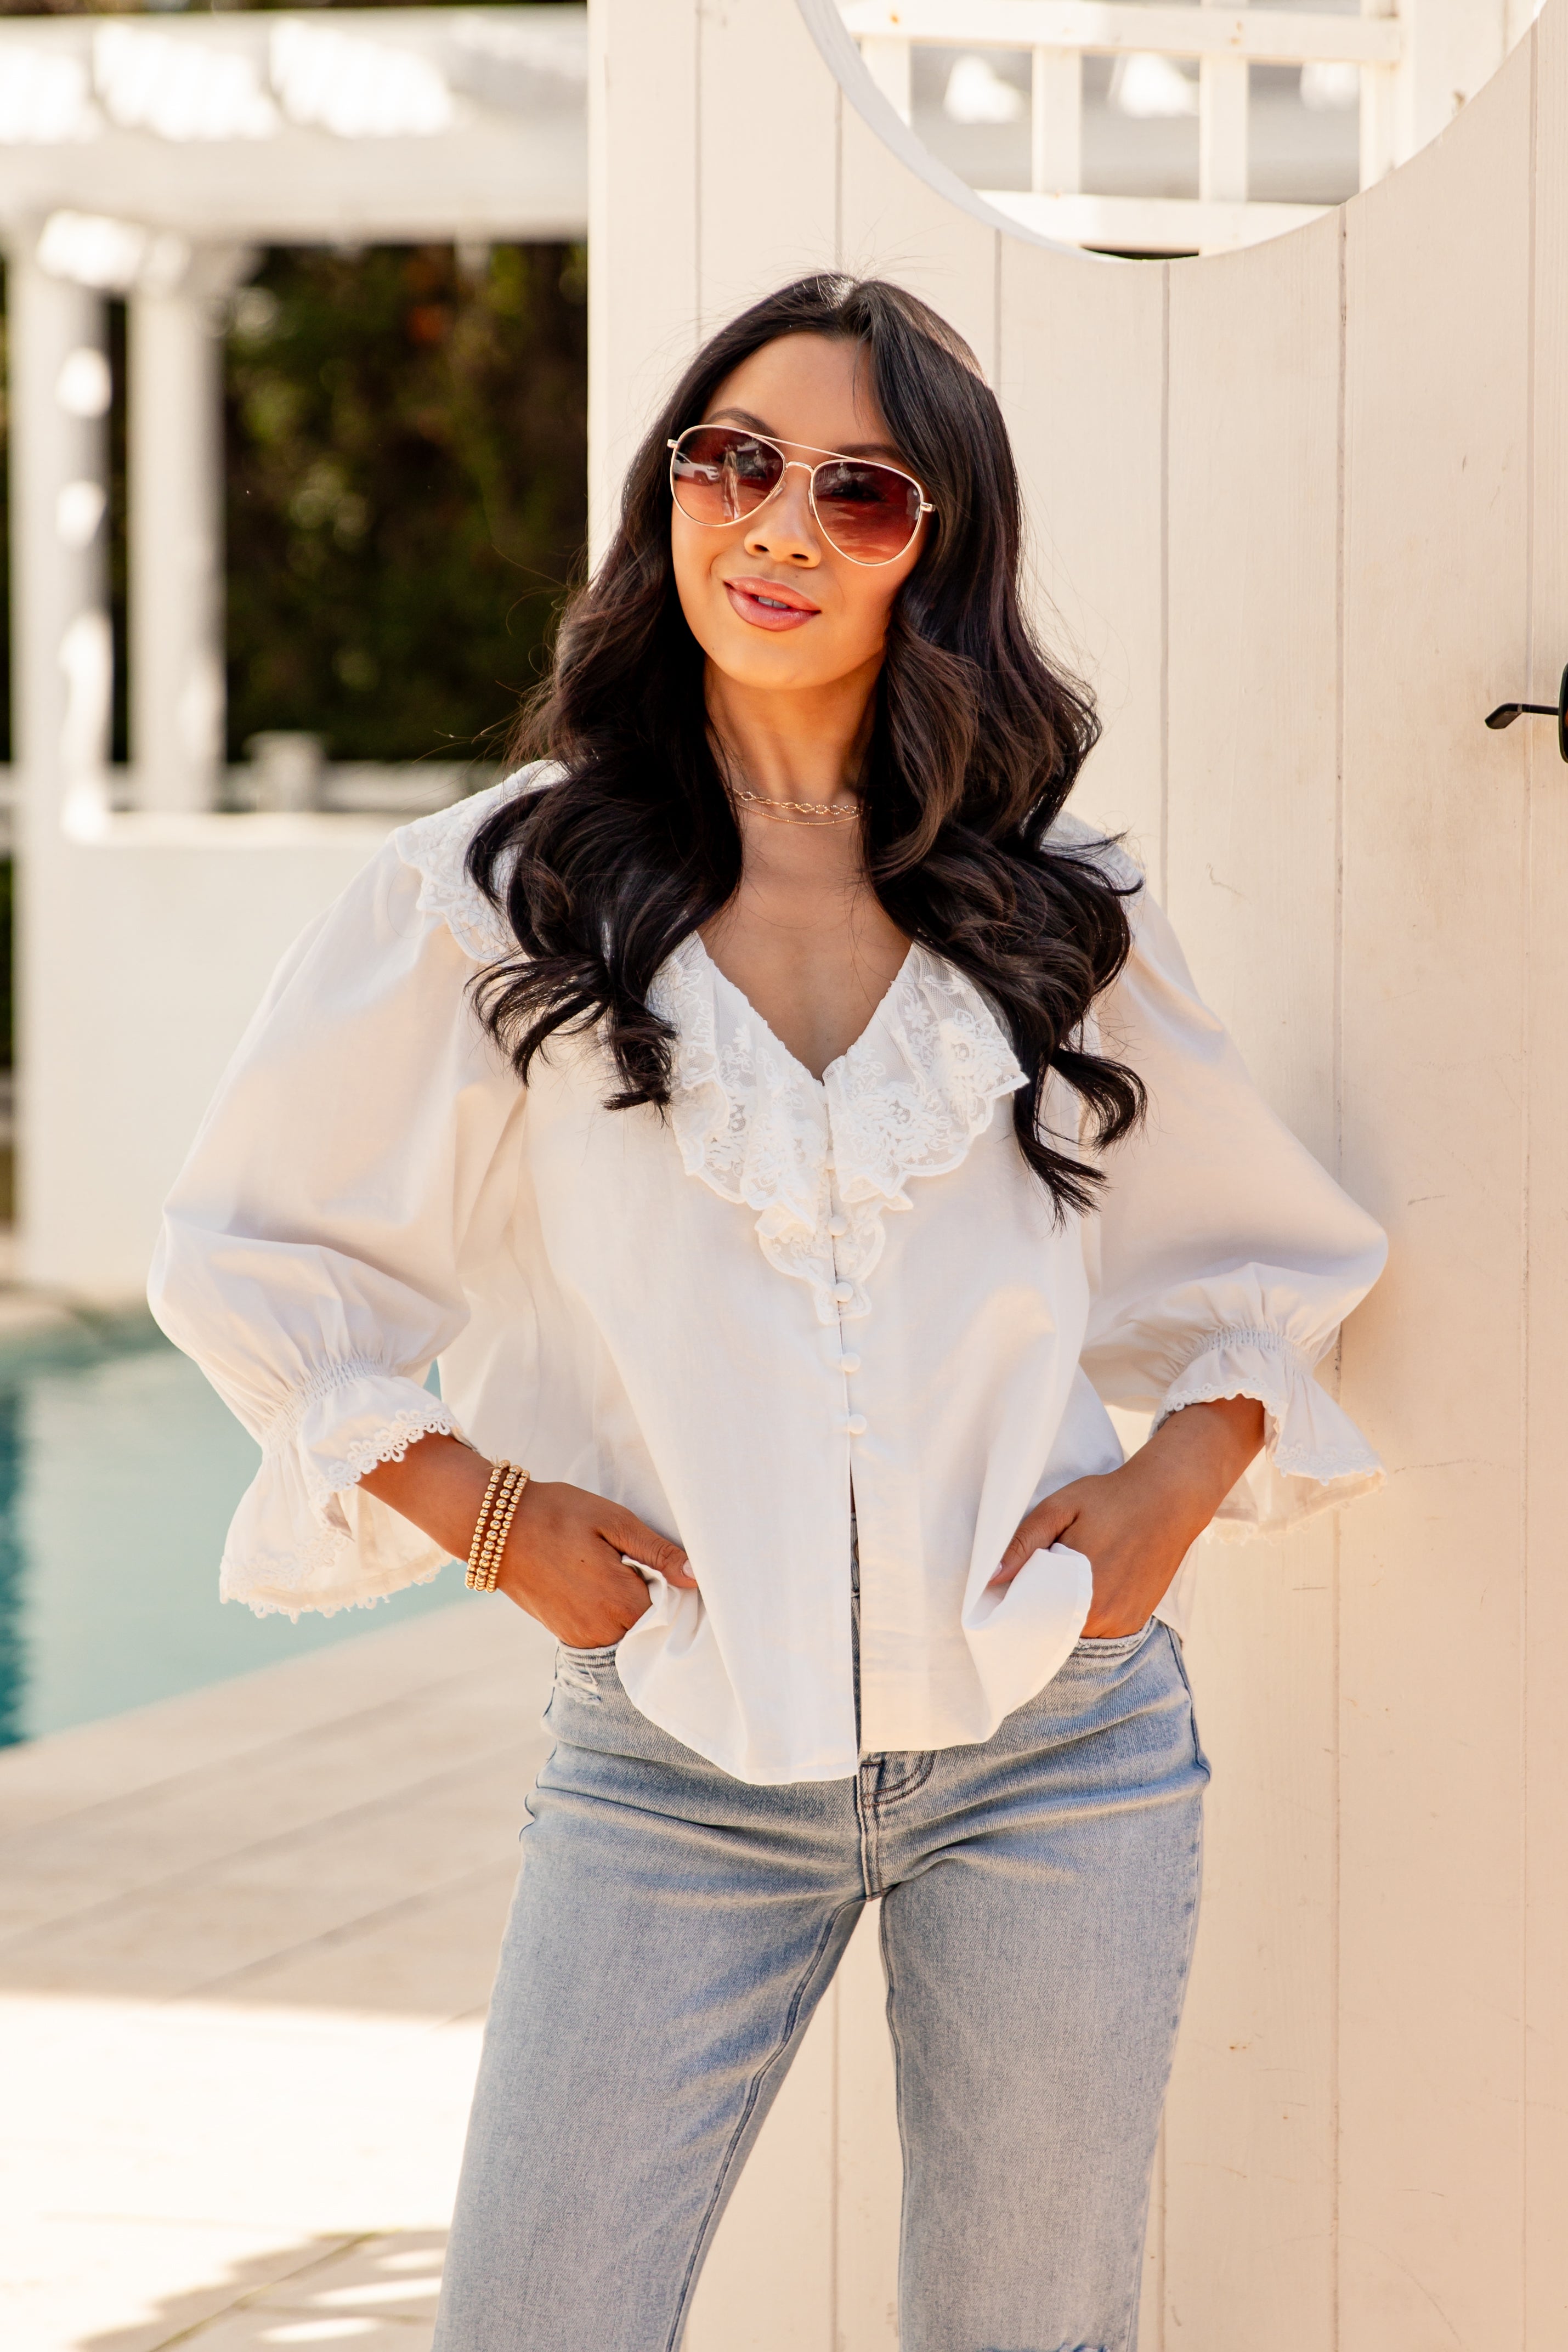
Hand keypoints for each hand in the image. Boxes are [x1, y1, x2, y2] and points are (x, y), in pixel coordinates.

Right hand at [357, 1433, 693, 1647]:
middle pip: (652, 1626)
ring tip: (617, 1570)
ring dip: (632, 1608)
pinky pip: (605, 1634)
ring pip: (629, 1632)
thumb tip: (697, 1577)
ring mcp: (582, 1637)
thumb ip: (658, 1553)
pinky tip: (598, 1583)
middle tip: (641, 1562)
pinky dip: (611, 1615)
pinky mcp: (566, 1636)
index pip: (674, 1612)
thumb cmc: (558, 1514)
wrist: (495, 1528)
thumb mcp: (614, 1521)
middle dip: (657, 1600)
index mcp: (621, 1601)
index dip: (678, 1589)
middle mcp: (603, 1630)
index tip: (670, 1566)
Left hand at [991, 1397, 1264, 1637]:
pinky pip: (1099, 1630)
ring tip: (1066, 1575)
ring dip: (1064, 1612)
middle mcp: (1104, 1619)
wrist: (1170, 1498)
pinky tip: (1088, 1585)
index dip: (1017, 1607)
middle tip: (1038, 1575)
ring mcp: (1123, 1624)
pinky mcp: (1136, 1622)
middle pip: (1053, 1628)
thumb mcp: (1060, 1508)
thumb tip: (990, 1580)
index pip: (1032, 1620)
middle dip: (1039, 1609)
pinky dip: (1087, 1614)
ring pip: (1075, 1632)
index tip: (1009, 1589)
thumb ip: (1023, 1544)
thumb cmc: (1111, 1498)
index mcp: (1081, 1593)